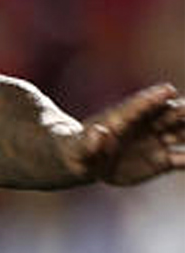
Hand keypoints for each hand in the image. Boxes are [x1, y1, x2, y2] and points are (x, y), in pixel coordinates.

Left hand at [69, 84, 184, 185]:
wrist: (87, 161)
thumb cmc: (78, 149)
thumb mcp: (79, 149)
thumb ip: (88, 143)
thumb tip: (99, 132)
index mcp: (121, 119)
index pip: (139, 106)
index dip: (153, 98)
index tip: (168, 90)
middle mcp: (144, 126)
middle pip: (169, 115)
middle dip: (183, 112)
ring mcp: (155, 142)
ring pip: (181, 133)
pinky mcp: (161, 161)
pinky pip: (182, 160)